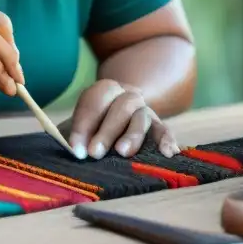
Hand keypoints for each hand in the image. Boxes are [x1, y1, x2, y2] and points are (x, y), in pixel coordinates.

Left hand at [64, 79, 178, 159]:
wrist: (109, 128)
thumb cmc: (89, 132)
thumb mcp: (77, 130)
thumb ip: (74, 138)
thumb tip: (74, 151)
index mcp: (105, 90)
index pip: (95, 99)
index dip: (84, 124)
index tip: (76, 149)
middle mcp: (128, 96)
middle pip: (121, 108)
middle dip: (106, 131)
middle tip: (94, 153)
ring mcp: (145, 111)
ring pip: (142, 118)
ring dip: (132, 136)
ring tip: (122, 152)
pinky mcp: (159, 128)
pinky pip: (165, 132)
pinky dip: (167, 141)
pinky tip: (168, 153)